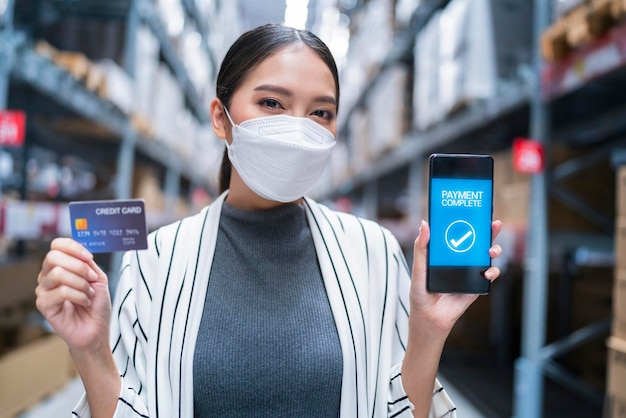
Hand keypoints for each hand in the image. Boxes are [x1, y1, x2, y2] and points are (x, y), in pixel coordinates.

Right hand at [36, 238, 111, 351]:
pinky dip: (79, 295)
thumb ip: (88, 263)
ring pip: (57, 273)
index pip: (57, 245)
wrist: (96, 329)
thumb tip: (81, 253)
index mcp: (60, 266)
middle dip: (79, 266)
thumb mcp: (98, 278)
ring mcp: (44, 290)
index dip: (74, 247)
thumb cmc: (96, 305)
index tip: (89, 258)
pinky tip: (84, 302)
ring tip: (89, 294)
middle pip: (53, 257)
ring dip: (81, 283)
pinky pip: (61, 291)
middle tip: (92, 279)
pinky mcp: (44, 305)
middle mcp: (48, 276)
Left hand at [409, 220, 502, 335]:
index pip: (459, 234)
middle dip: (488, 233)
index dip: (468, 223)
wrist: (429, 319)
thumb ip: (421, 247)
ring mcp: (469, 273)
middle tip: (495, 224)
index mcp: (446, 254)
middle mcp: (459, 261)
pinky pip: (489, 276)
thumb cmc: (420, 294)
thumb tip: (424, 224)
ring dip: (494, 250)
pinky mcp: (475, 286)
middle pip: (477, 243)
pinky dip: (492, 272)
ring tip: (492, 250)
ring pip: (486, 257)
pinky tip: (487, 272)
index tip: (476, 212)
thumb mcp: (419, 268)